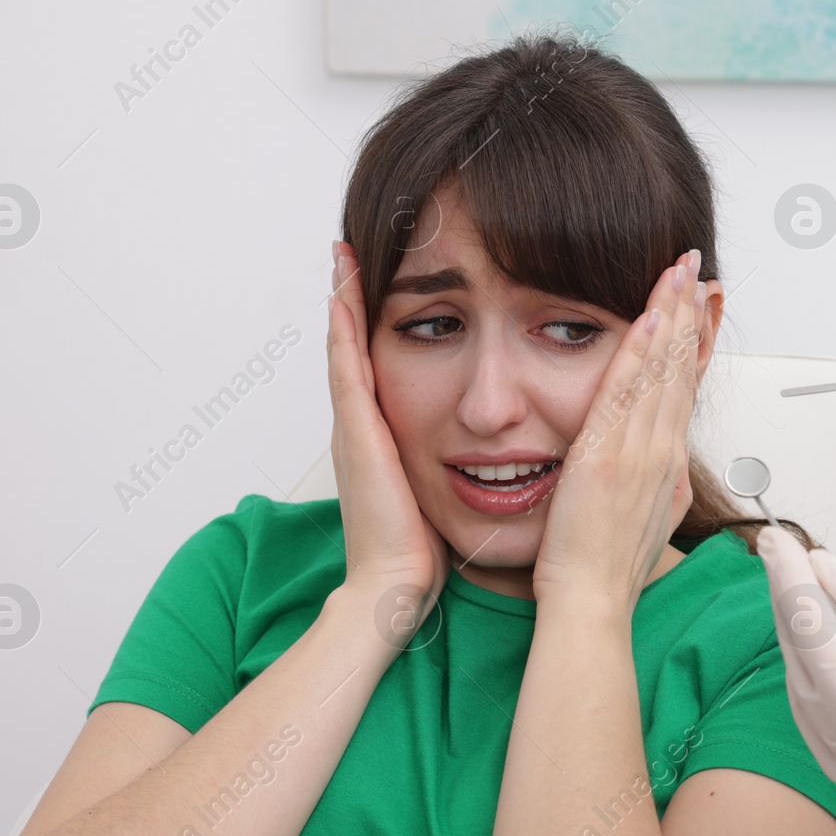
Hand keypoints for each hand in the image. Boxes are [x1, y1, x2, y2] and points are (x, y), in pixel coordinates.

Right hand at [327, 241, 448, 631]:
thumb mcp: (439, 493)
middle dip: (354, 298)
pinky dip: (342, 327)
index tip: (387, 281)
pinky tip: (344, 289)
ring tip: (343, 251)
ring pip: (347, 347)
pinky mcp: (357, 432)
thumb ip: (452, 467)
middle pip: (357, 346)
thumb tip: (493, 454)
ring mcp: (355, 425)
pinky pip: (347, 368)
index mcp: (386, 435)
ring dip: (344, 297)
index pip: (384, 365)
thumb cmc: (423, 550)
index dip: (383, 323)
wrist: (395, 587)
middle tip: (352, 247)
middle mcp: (364, 424)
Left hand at [530, 250, 705, 616]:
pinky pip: (628, 391)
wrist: (591, 602)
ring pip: (663, 370)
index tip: (704, 304)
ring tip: (680, 271)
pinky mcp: (608, 455)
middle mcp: (661, 451)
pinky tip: (652, 316)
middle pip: (683, 367)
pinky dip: (642, 351)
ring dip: (673, 314)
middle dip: (692, 311)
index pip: (686, 387)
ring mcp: (640, 451)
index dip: (697, 341)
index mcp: (667, 463)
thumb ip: (658, 484)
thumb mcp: (648, 518)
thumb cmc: (606, 570)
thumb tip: (667, 465)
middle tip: (698, 268)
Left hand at [756, 526, 835, 834]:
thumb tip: (822, 572)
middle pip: (807, 681)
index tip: (777, 543)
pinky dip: (829, 691)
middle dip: (793, 614)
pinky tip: (826, 651)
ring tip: (800, 593)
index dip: (792, 584)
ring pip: (816, 714)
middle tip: (782, 558)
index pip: (816, 645)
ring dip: (805, 653)